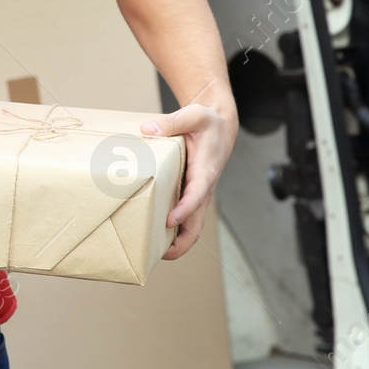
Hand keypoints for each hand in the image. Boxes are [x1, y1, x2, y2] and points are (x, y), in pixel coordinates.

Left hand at [142, 101, 235, 260]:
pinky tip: (155, 235)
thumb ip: (172, 122)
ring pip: (192, 225)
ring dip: (177, 242)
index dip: (185, 209)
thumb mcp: (194, 114)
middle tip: (159, 254)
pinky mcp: (192, 194)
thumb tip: (147, 129)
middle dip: (182, 242)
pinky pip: (186, 217)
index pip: (197, 194)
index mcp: (206, 169)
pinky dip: (174, 231)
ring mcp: (199, 194)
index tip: (170, 220)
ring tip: (153, 253)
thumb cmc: (208, 122)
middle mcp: (204, 187)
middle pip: (197, 223)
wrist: (221, 126)